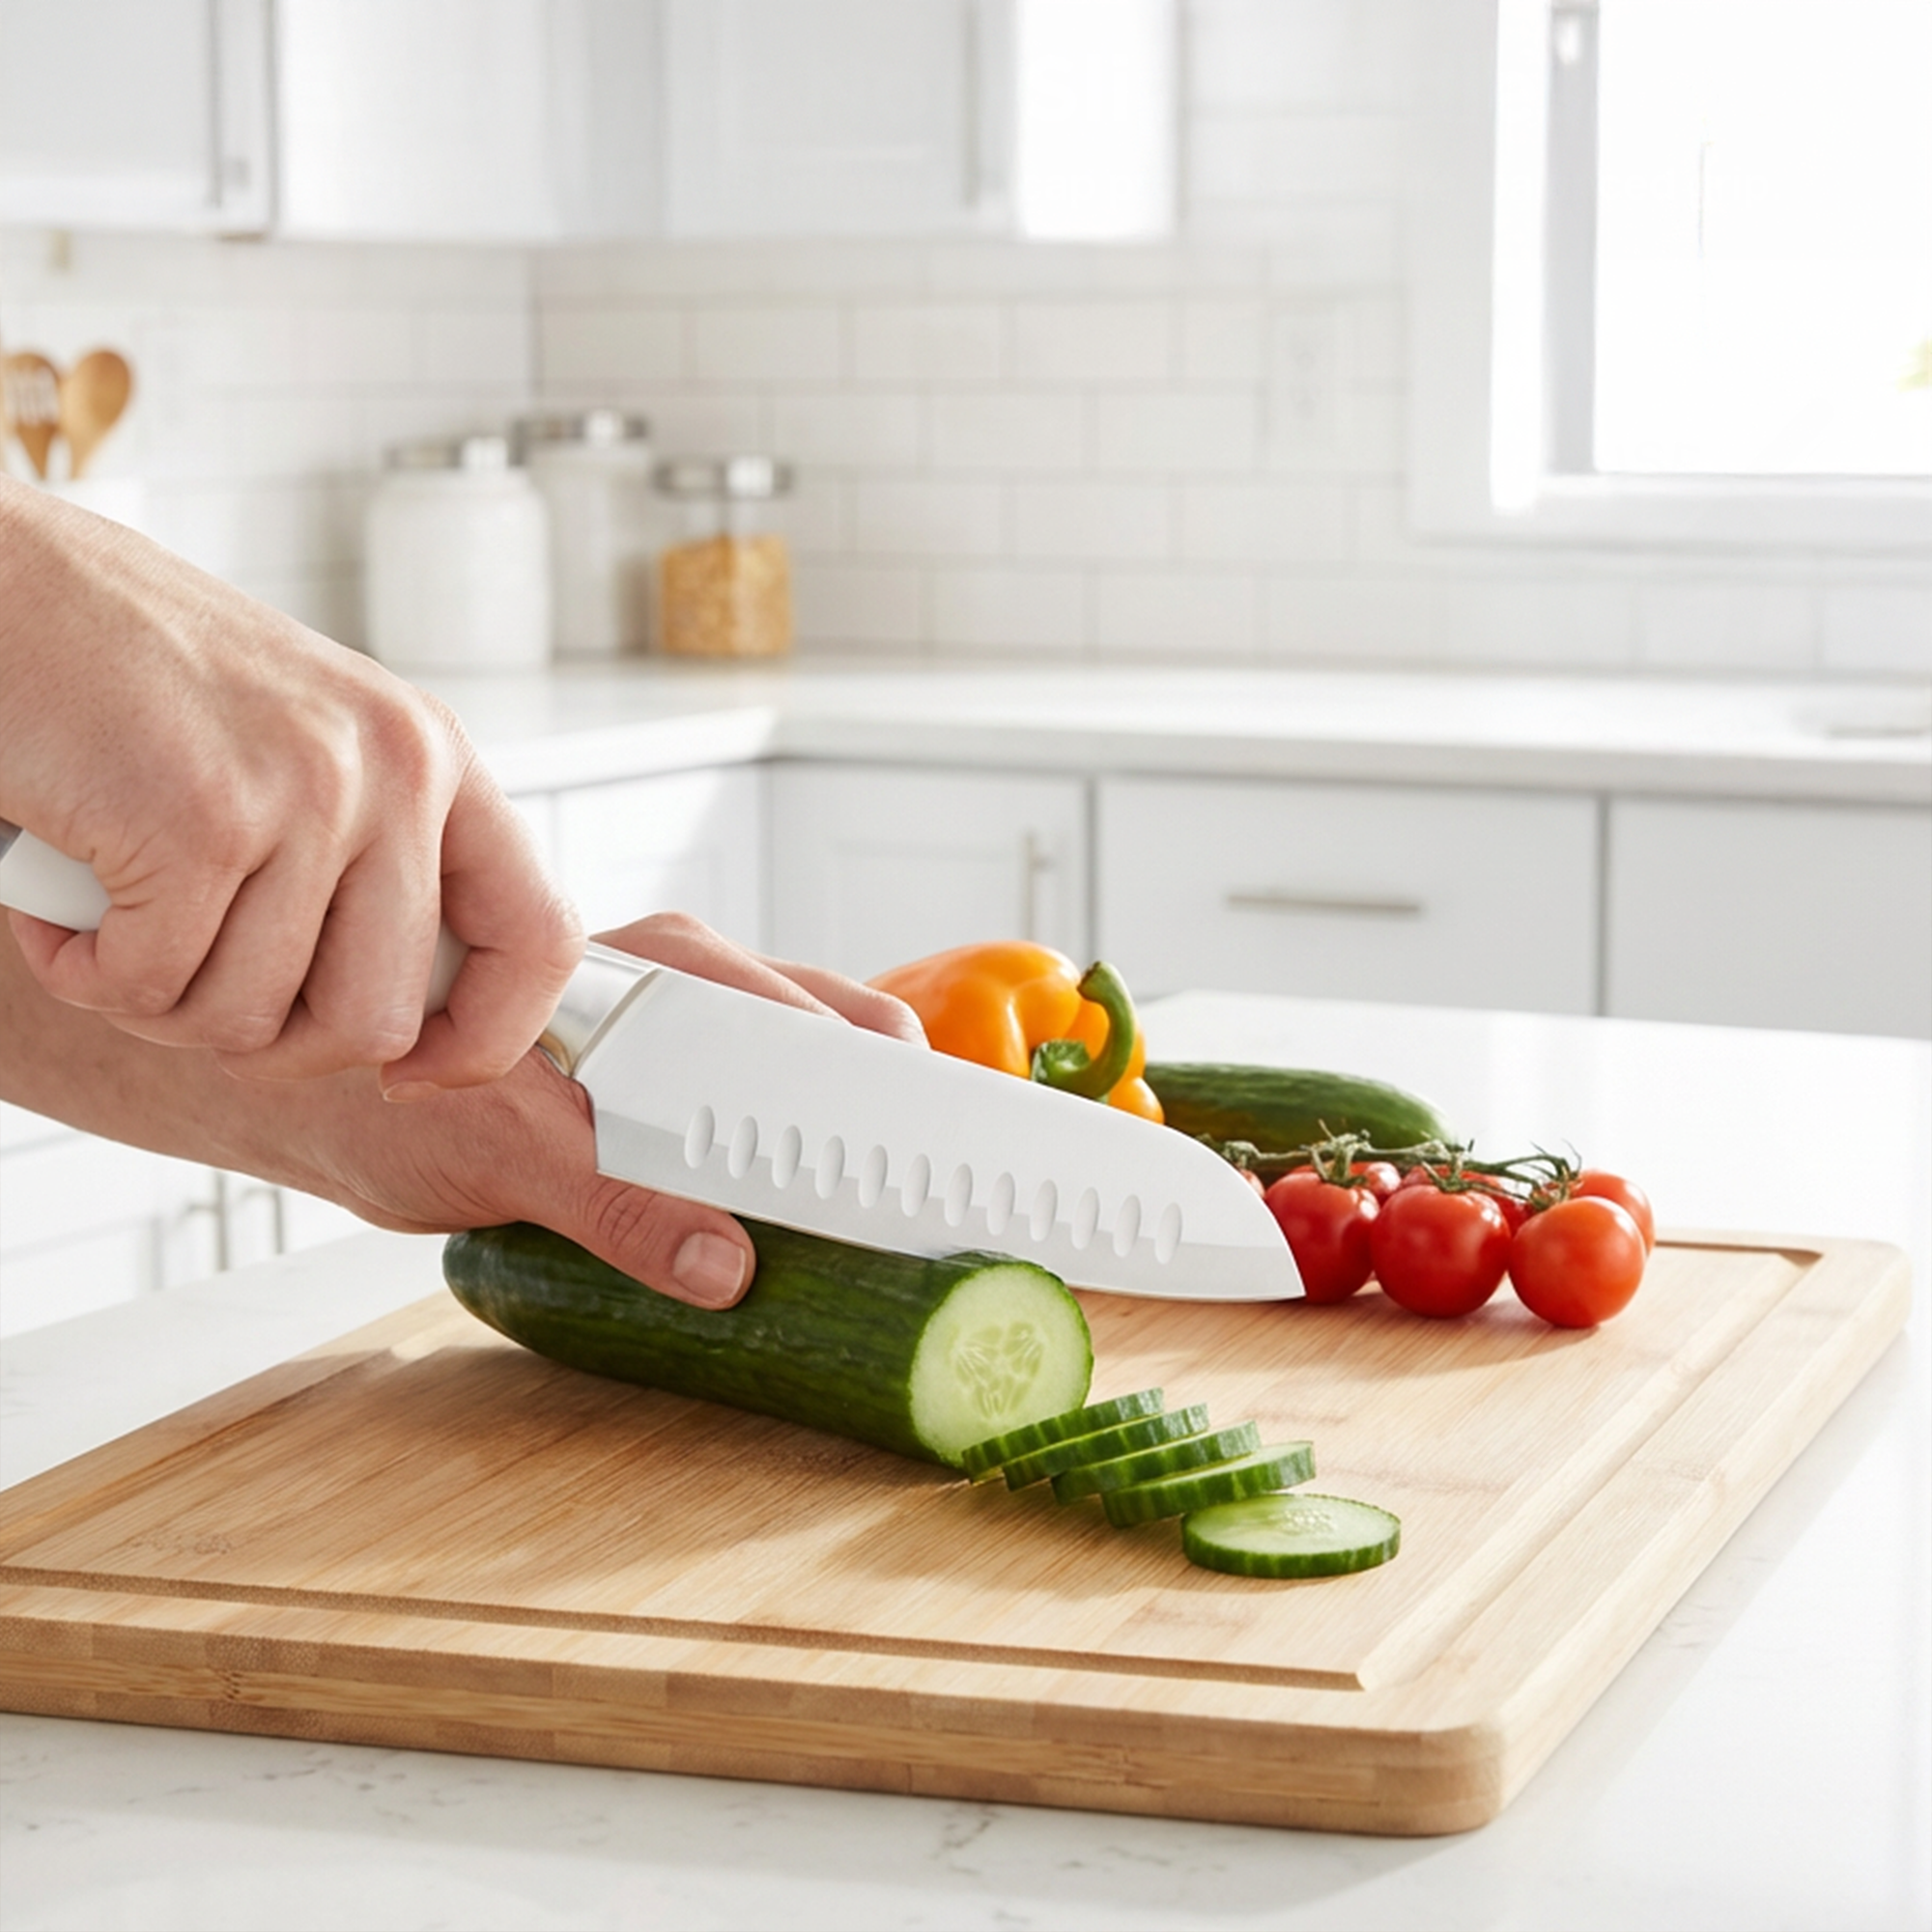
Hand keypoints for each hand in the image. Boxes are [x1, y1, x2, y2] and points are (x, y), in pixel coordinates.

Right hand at [0, 478, 581, 1090]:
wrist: (1, 582)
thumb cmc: (136, 678)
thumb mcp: (306, 752)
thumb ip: (371, 865)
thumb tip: (410, 1025)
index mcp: (434, 758)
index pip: (538, 938)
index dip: (485, 1038)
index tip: (411, 1074)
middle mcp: (396, 769)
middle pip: (377, 1022)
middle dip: (271, 1042)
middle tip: (194, 980)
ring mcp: (307, 791)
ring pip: (252, 1022)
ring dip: (160, 1002)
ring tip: (117, 914)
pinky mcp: (201, 819)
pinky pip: (151, 989)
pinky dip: (87, 971)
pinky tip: (64, 892)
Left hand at [245, 914, 926, 1305]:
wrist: (320, 1098)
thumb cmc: (398, 1095)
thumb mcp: (511, 1153)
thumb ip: (617, 1203)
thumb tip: (726, 1265)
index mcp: (675, 968)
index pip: (821, 1024)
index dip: (891, 1093)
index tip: (941, 1161)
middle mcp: (697, 986)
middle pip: (839, 1046)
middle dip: (887, 1123)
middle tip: (927, 1208)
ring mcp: (690, 1034)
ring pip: (806, 1082)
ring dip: (841, 1150)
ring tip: (884, 1224)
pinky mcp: (670, 1088)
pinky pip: (760, 1119)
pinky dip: (793, 1167)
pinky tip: (809, 1220)